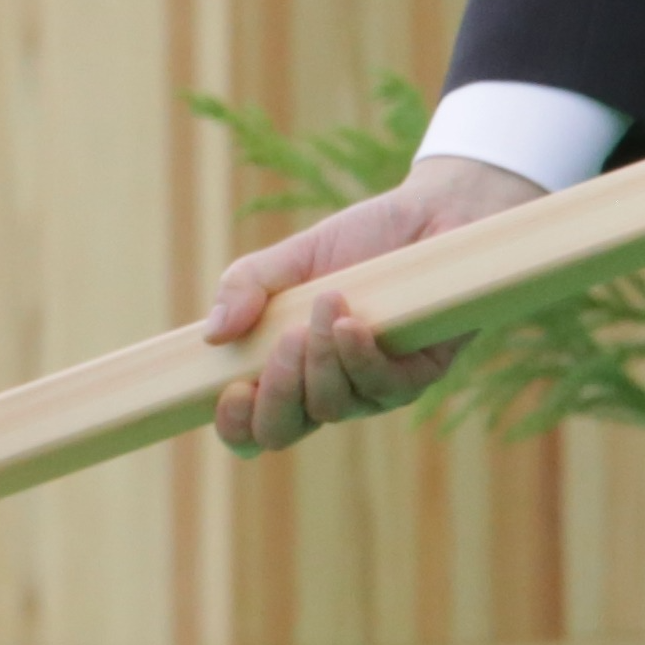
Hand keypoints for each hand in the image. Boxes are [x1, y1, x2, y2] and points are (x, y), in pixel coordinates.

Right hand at [204, 152, 546, 453]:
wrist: (432, 214)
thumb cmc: (362, 239)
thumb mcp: (295, 256)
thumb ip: (247, 286)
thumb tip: (212, 333)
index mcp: (289, 368)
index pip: (253, 424)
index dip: (236, 424)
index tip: (231, 388)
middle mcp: (328, 388)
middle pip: (284, 430)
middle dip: (275, 393)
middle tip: (284, 339)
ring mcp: (372, 388)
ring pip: (331, 408)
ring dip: (320, 360)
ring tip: (326, 301)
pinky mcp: (417, 376)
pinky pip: (381, 388)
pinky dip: (358, 358)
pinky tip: (351, 324)